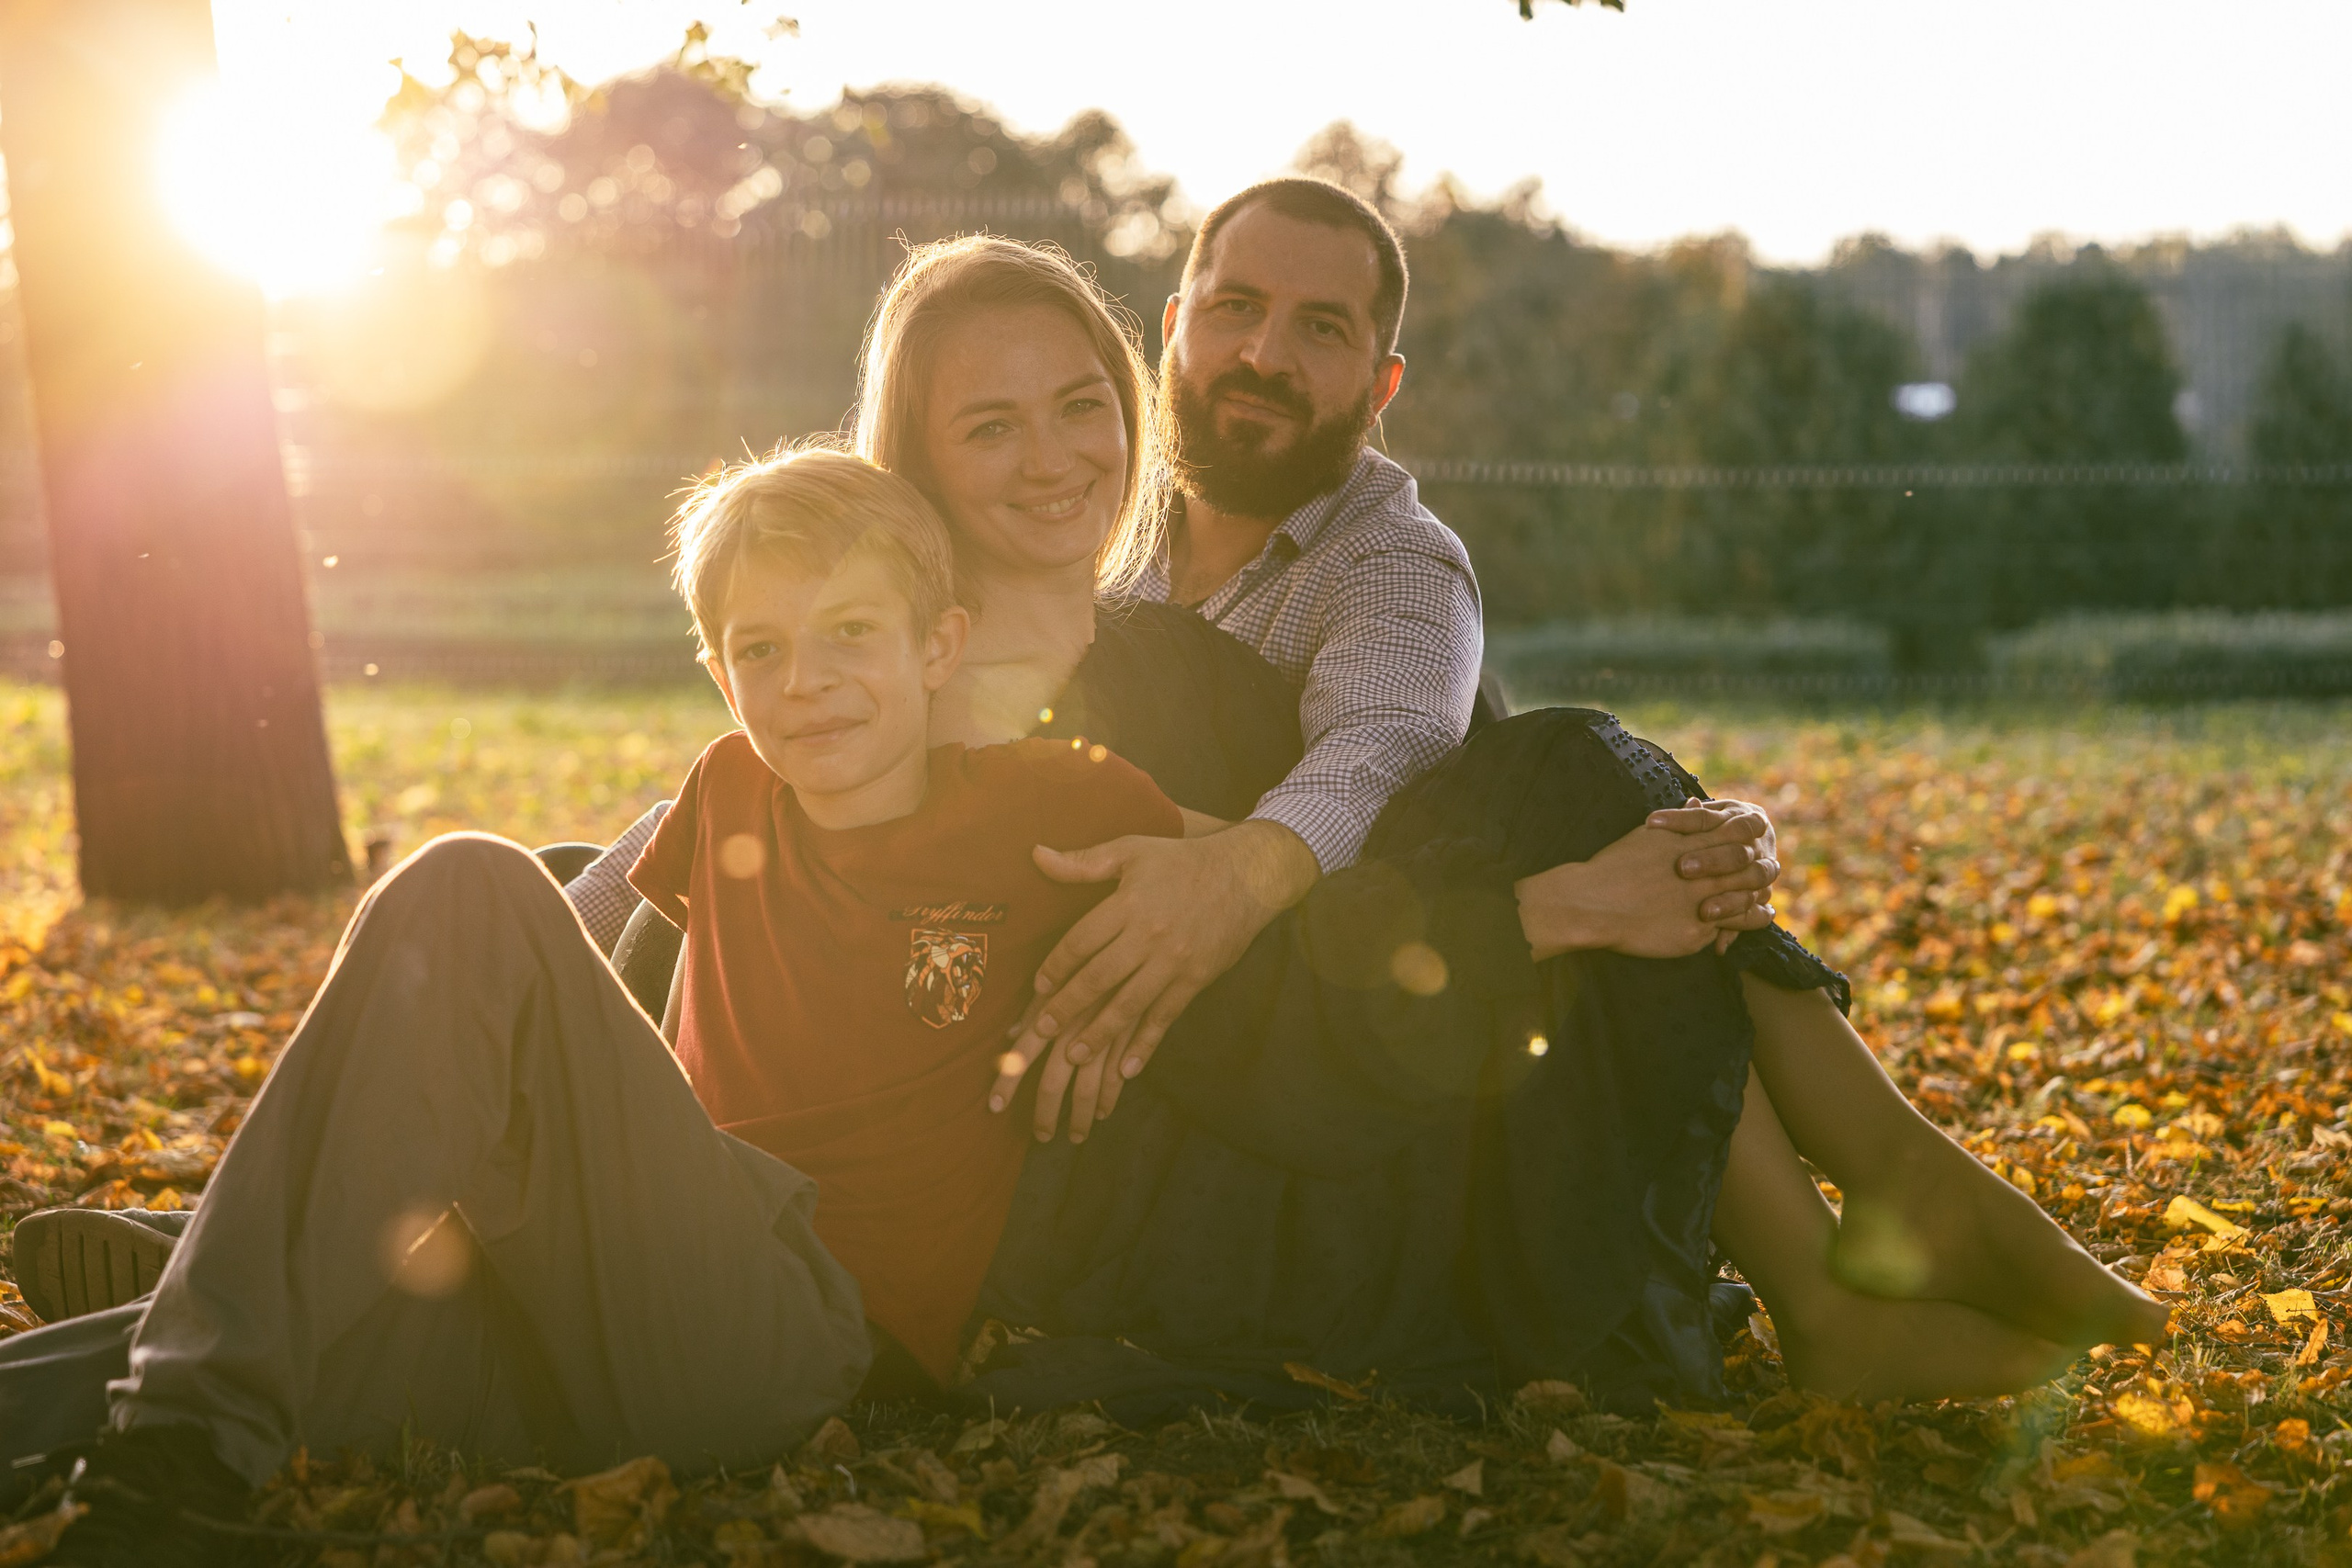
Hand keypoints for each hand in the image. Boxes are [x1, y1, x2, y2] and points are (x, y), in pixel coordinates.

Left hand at [988, 820, 1319, 1140]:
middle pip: (1098, 978)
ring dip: (1099, 1034)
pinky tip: (1127, 1068)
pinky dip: (1145, 1044)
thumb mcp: (1131, 850)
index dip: (1056, 966)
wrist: (1247, 875)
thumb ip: (1083, 862)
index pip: (1081, 941)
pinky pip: (1165, 1017)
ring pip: (1128, 1004)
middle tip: (1040, 1031)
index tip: (1038, 986)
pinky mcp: (1196, 979)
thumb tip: (1036, 855)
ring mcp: (1175, 961)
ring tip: (1073, 1056)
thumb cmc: (1181, 860)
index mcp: (1128, 904)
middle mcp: (1150, 936)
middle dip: (1067, 1007)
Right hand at [1516, 816, 1776, 961]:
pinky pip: (1724, 933)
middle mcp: (1703, 875)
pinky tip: (1743, 931)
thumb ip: (1681, 821)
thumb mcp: (1650, 834)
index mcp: (1693, 846)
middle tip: (1770, 873)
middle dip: (1763, 871)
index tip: (1757, 844)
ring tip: (1767, 907)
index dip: (1753, 840)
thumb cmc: (1615, 865)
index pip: (1740, 837)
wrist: (1592, 902)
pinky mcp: (1694, 935)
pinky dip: (1736, 931)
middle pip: (1750, 870)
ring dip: (1758, 905)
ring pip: (1745, 904)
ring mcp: (1701, 906)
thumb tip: (1699, 803)